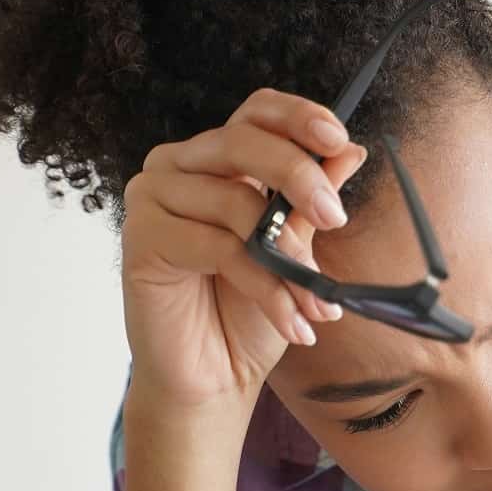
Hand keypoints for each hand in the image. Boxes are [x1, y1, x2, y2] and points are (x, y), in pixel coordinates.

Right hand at [117, 88, 371, 414]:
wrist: (214, 378)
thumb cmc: (249, 314)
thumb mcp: (294, 252)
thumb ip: (312, 201)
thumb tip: (350, 152)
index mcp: (221, 161)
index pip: (257, 112)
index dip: (298, 117)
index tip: (338, 139)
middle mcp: (181, 167)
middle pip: (243, 142)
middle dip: (299, 176)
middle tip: (336, 219)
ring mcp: (154, 197)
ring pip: (235, 203)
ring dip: (289, 262)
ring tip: (317, 306)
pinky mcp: (141, 237)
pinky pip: (219, 247)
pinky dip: (266, 289)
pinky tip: (293, 323)